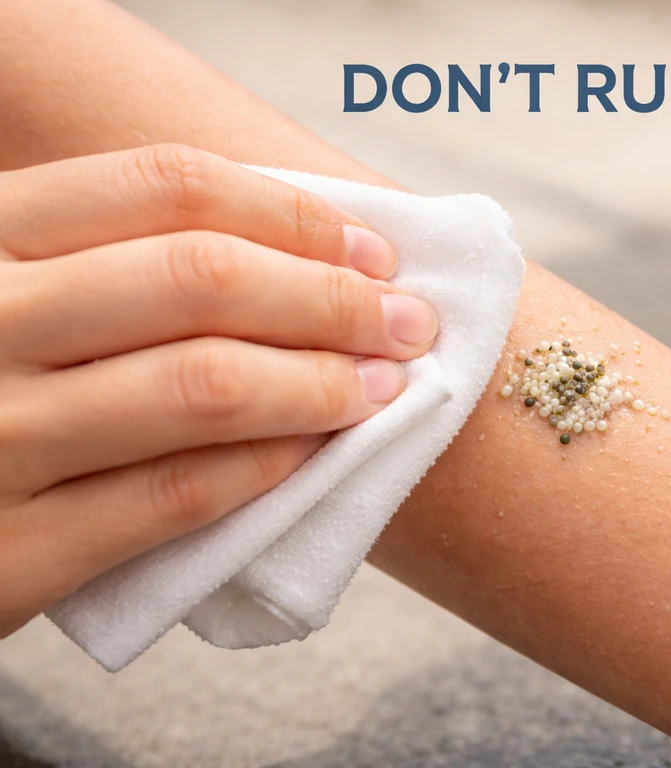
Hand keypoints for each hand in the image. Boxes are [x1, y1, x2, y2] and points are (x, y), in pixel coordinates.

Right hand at [0, 144, 437, 635]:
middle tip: (406, 323)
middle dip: (332, 299)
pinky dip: (269, 465)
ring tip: (382, 386)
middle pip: (203, 278)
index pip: (169, 186)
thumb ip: (118, 258)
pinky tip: (315, 451)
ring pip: (205, 386)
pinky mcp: (15, 549)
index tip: (371, 251)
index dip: (293, 214)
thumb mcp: (20, 289)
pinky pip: (177, 494)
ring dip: (322, 383)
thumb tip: (314, 250)